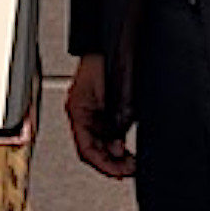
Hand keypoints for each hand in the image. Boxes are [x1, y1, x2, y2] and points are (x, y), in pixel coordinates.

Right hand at [66, 55, 135, 177]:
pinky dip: (115, 140)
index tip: (122, 173)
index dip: (104, 166)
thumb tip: (118, 143)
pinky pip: (104, 130)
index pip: (87, 149)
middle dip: (111, 162)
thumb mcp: (121, 96)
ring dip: (114, 153)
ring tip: (131, 160)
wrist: (114, 37)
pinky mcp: (100, 104)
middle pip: (92, 148)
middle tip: (131, 168)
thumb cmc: (113, 57)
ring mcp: (90, 108)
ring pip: (98, 141)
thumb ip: (118, 120)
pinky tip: (125, 146)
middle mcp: (82, 110)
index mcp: (78, 110)